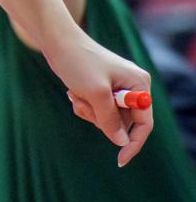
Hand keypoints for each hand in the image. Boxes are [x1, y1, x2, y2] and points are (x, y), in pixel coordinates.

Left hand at [45, 24, 152, 165]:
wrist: (57, 40)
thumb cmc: (77, 62)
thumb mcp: (96, 94)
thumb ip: (110, 121)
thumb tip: (122, 143)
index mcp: (139, 84)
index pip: (144, 124)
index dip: (134, 143)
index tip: (120, 160)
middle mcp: (133, 86)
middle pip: (124, 123)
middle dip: (100, 119)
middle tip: (83, 104)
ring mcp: (118, 87)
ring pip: (108, 118)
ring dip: (90, 112)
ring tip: (76, 95)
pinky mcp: (103, 88)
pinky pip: (97, 110)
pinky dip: (85, 106)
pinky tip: (73, 93)